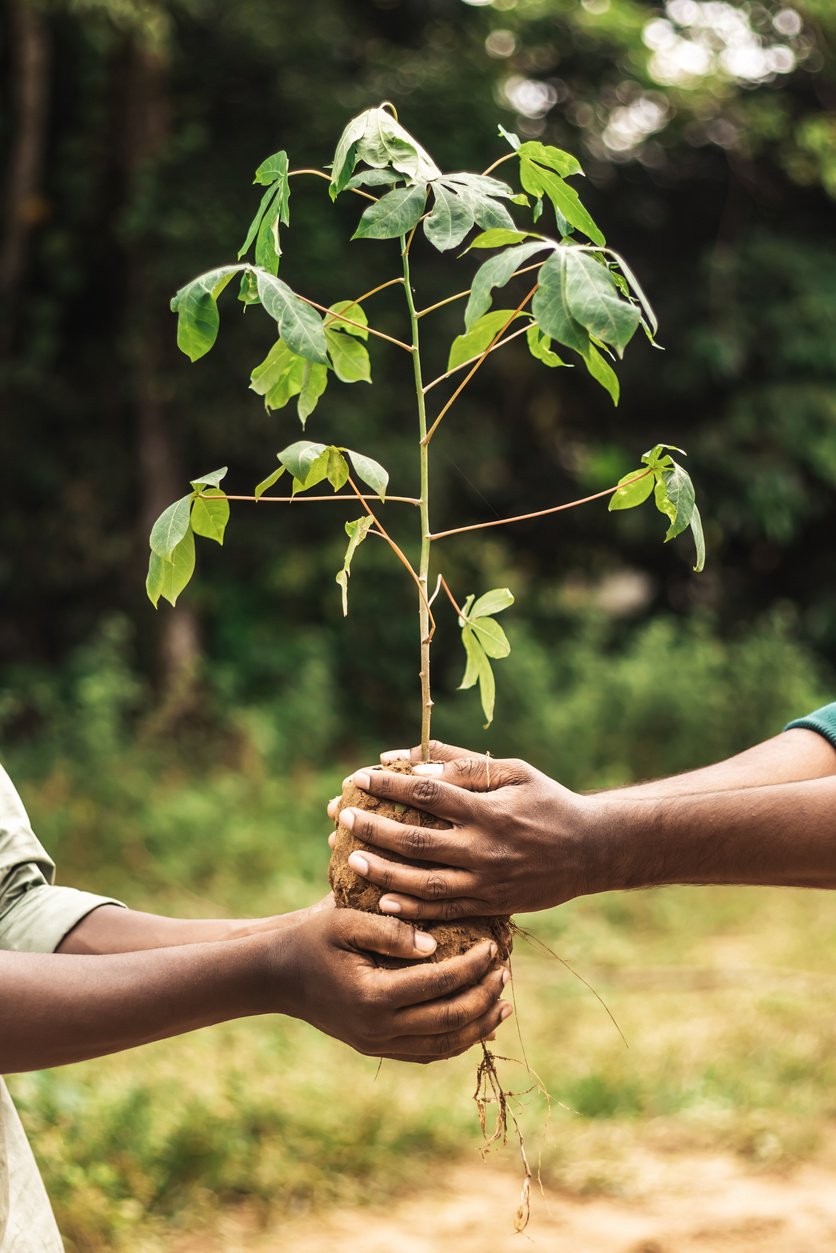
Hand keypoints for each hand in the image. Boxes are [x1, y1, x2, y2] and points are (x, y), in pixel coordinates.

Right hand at [280, 904, 510, 1062]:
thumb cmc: (313, 939)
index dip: (472, 966)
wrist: (277, 975)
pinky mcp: (375, 1049)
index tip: (493, 946)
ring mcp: (376, 1044)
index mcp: (372, 996)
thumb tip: (436, 946)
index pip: (439, 983)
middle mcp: (377, 1029)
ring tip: (503, 1004)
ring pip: (442, 1046)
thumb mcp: (345, 921)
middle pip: (448, 1021)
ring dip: (478, 1027)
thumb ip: (390, 931)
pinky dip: (455, 1041)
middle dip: (483, 997)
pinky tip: (476, 1025)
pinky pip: (425, 1053)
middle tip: (505, 972)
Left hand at [328, 742, 596, 919]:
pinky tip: (384, 901)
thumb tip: (413, 760)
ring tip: (351, 859)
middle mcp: (485, 847)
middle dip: (375, 829)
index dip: (390, 786)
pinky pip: (445, 911)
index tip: (360, 777)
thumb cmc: (548, 801)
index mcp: (488, 810)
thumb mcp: (514, 772)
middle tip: (344, 817)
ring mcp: (487, 881)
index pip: (428, 795)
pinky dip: (413, 910)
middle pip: (417, 842)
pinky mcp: (492, 904)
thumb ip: (464, 766)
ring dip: (384, 872)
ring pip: (424, 883)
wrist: (591, 850)